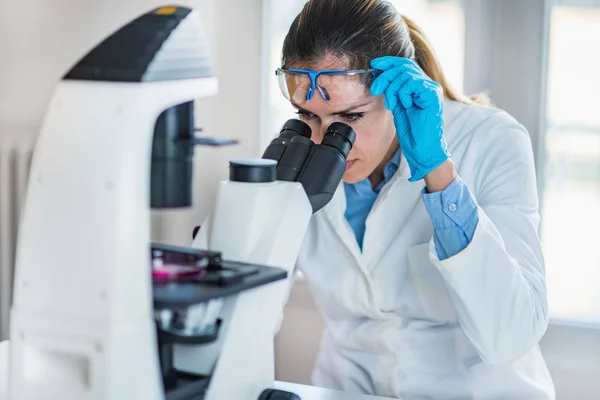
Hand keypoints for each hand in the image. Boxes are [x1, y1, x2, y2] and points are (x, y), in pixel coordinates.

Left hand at [370, 56, 449, 181]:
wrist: (422, 149)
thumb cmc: (411, 132)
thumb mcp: (397, 106)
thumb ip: (392, 91)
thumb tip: (380, 75)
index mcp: (419, 86)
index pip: (404, 65)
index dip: (388, 62)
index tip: (374, 65)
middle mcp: (427, 84)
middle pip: (404, 66)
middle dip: (385, 76)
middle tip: (376, 89)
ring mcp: (431, 88)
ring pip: (406, 73)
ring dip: (392, 88)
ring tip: (392, 104)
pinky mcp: (433, 94)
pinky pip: (413, 83)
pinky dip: (403, 93)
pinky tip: (405, 105)